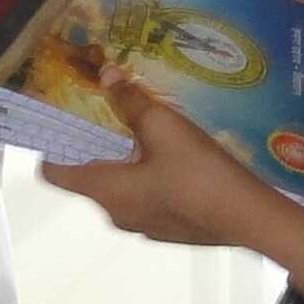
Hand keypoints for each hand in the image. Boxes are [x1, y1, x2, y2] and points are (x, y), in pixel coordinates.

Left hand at [38, 71, 267, 247]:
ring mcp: (143, 226)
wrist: (251, 220)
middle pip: (89, 176)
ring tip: (147, 128)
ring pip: (121, 187)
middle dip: (97, 143)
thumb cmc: (198, 173)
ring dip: (127, 159)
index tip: (63, 118)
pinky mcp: (169, 229)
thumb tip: (105, 74)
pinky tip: (176, 156)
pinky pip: (147, 198)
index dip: (52, 145)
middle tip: (110, 109)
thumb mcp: (164, 126)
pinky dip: (150, 176)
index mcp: (105, 191)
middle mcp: (116, 214)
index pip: (54, 173)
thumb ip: (131, 101)